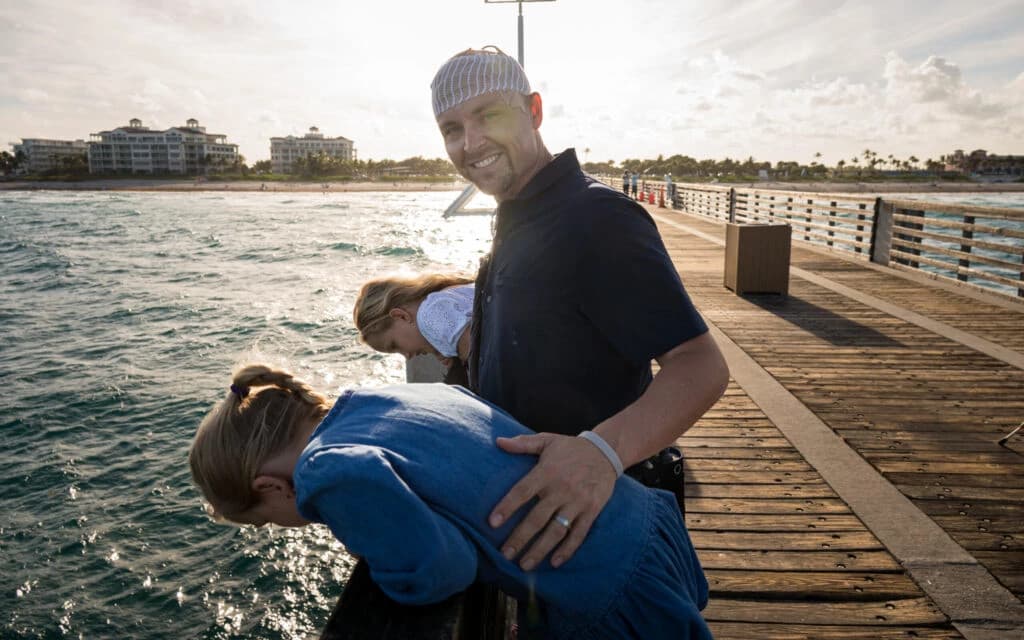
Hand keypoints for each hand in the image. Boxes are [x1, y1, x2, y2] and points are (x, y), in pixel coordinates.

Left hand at [489, 433, 616, 570]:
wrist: (606, 451)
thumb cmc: (572, 447)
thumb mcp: (547, 440)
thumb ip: (523, 443)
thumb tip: (498, 441)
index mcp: (547, 472)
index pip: (523, 491)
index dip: (507, 507)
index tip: (492, 523)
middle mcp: (561, 489)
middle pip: (537, 518)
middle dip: (520, 538)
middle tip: (505, 554)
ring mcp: (577, 502)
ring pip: (556, 530)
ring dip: (540, 549)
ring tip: (525, 564)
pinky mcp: (591, 511)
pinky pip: (578, 533)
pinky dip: (567, 549)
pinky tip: (555, 562)